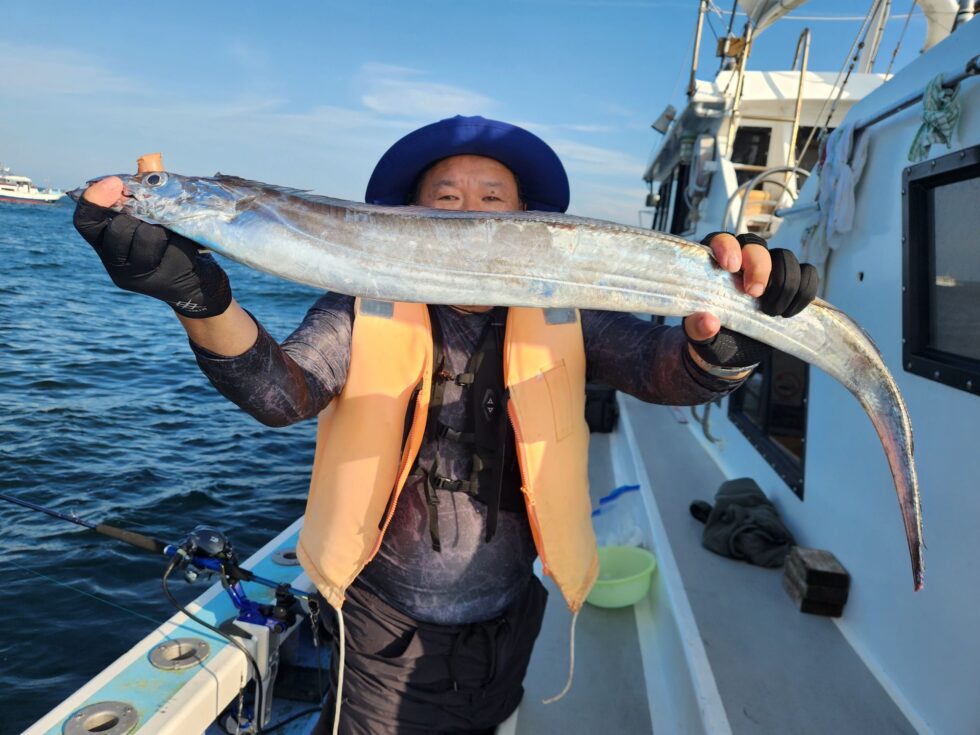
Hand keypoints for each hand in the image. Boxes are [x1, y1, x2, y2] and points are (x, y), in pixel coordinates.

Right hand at [74, 178, 231, 318]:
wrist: (195, 283)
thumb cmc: (171, 242)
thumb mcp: (154, 217)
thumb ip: (145, 192)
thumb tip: (147, 161)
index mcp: (105, 244)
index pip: (84, 223)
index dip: (93, 201)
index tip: (114, 183)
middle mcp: (115, 264)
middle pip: (117, 230)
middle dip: (137, 215)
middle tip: (152, 215)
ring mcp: (138, 276)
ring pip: (146, 238)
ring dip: (160, 227)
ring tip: (169, 231)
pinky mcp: (162, 281)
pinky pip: (171, 248)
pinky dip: (179, 239)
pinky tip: (183, 244)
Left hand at [684, 232, 818, 368]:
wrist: (730, 350)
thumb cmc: (710, 335)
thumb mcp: (698, 336)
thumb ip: (697, 329)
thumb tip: (708, 322)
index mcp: (713, 264)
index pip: (722, 239)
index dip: (727, 246)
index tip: (731, 267)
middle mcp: (742, 260)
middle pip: (756, 245)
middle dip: (759, 268)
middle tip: (755, 295)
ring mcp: (769, 269)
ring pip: (785, 257)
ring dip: (784, 284)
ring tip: (771, 312)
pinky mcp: (790, 282)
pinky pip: (807, 273)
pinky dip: (804, 291)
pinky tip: (788, 312)